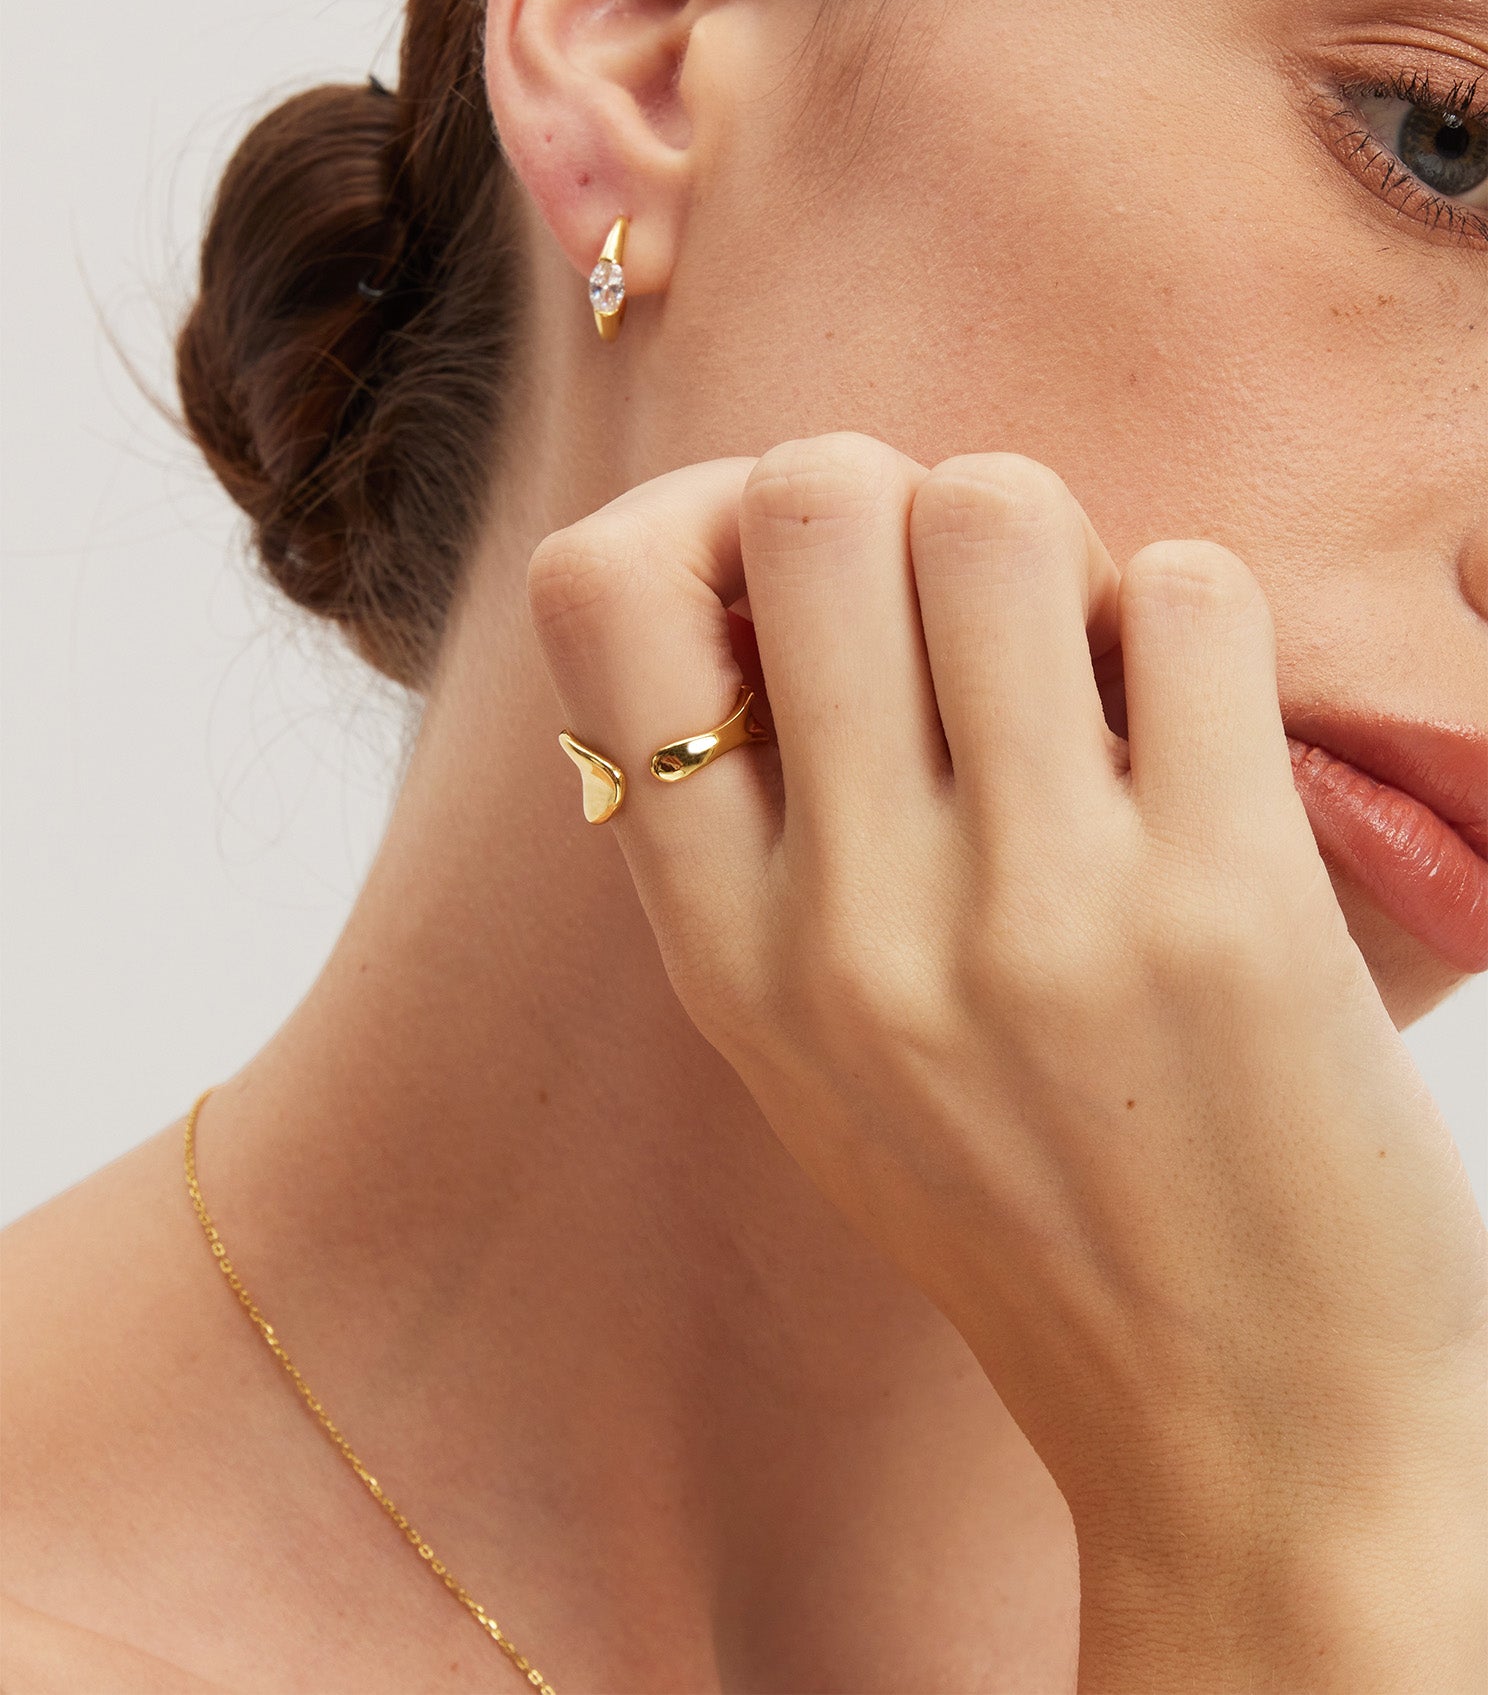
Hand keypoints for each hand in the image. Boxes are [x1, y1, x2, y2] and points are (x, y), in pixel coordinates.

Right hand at [527, 432, 1485, 1686]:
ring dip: (1058, 542)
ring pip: (997, 511)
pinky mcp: (1224, 906)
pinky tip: (1200, 731)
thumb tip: (778, 565)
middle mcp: (847, 926)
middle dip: (900, 494)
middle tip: (972, 599)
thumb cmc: (1033, 1216)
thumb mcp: (817, 1060)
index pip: (596, 596)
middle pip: (811, 495)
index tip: (801, 578)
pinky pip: (1188, 596)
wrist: (1249, 1445)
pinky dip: (1195, 619)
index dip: (699, 512)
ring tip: (1094, 655)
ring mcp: (1031, 915)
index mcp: (723, 953)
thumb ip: (762, 841)